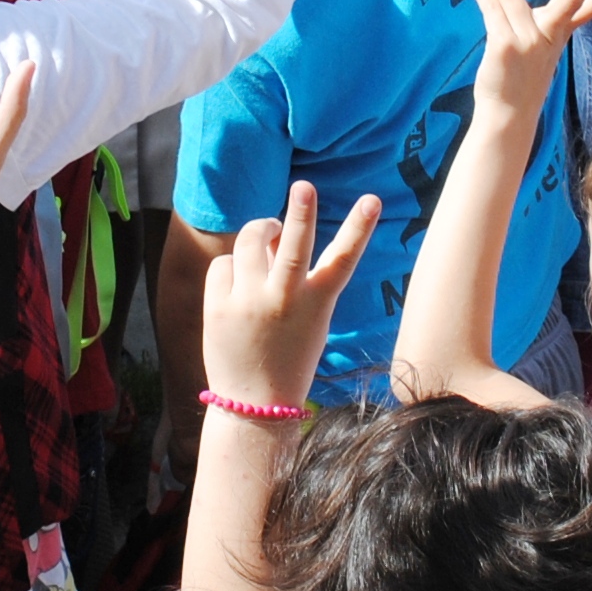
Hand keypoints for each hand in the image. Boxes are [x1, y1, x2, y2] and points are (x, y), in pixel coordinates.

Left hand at [200, 181, 380, 414]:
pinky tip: (237, 285)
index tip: (373, 200)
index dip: (360, 227)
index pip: (344, 258)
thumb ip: (296, 275)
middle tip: (305, 187)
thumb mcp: (310, 318)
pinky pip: (222, 264)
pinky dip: (230, 267)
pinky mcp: (218, 307)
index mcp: (317, 303)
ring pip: (249, 242)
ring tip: (264, 234)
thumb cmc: (289, 353)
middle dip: (301, 214)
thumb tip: (271, 232)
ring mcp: (249, 302)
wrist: (256, 402)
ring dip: (258, 231)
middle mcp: (284, 300)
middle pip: (293, 247)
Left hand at [470, 0, 591, 124]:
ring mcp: (529, 42)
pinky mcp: (506, 46)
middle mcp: (549, 37)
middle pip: (570, 2)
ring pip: (513, 1)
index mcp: (560, 34)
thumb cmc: (520, 76)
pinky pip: (494, 13)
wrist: (508, 113)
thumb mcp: (535, 46)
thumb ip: (527, 18)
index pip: (590, 9)